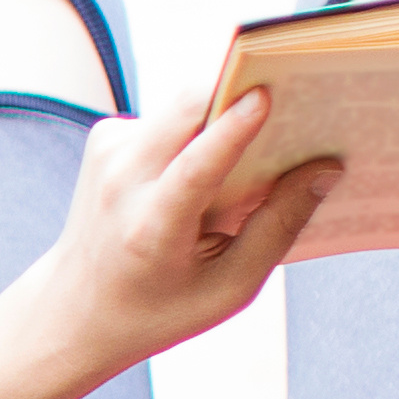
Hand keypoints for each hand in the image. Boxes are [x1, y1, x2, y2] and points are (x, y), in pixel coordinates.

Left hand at [0, 80, 332, 398]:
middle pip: (187, 109)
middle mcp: (122, 182)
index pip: (193, 169)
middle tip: (296, 87)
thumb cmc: (160, 309)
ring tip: (264, 135)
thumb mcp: (230, 288)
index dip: (231, 130)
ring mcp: (107, 152)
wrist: (72, 311)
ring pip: (184, 105)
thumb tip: (326, 170)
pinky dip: (199, 128)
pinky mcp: (107, 136)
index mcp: (150, 230)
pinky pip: (170, 115)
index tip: (266, 95)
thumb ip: (278, 228)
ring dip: (224, 111)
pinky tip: (211, 161)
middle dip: (241, 88)